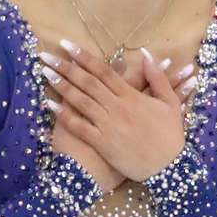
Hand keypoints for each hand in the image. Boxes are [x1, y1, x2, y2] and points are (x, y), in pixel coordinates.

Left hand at [41, 43, 186, 183]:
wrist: (170, 170)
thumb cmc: (170, 137)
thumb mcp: (170, 103)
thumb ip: (157, 78)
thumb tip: (146, 54)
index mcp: (131, 96)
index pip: (104, 71)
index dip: (85, 57)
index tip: (68, 45)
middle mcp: (117, 107)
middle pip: (88, 82)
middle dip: (66, 67)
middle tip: (47, 56)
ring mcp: (108, 126)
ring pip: (81, 101)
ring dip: (62, 86)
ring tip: (46, 73)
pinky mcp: (103, 144)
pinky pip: (80, 127)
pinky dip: (64, 116)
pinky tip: (50, 105)